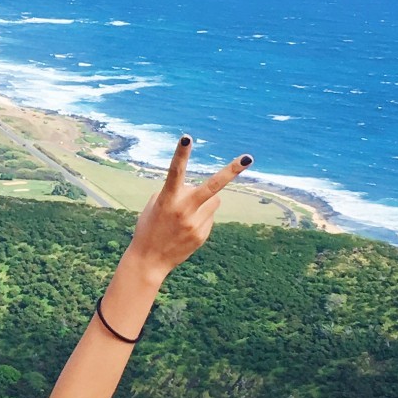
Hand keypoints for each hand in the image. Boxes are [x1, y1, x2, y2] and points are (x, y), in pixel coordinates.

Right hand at [126, 136, 251, 279]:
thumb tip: (197, 188)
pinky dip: (201, 217)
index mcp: (167, 199)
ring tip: (188, 214)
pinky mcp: (202, 234)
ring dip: (206, 200)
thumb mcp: (156, 205)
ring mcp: (195, 223)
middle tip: (248, 158)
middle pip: (213, 186)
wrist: (149, 260)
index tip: (187, 137)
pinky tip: (186, 228)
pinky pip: (209, 216)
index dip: (181, 154)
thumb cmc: (149, 227)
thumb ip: (175, 192)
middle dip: (231, 171)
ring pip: (215, 200)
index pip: (175, 172)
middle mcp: (183, 210)